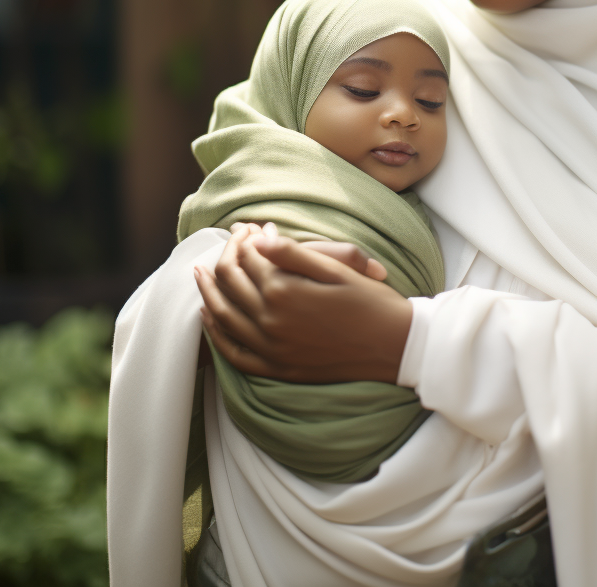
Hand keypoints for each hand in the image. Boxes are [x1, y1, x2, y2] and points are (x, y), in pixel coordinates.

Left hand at [193, 223, 412, 383]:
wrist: (396, 347)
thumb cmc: (372, 303)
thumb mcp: (338, 269)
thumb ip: (294, 254)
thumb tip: (259, 237)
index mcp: (286, 292)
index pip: (250, 259)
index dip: (246, 239)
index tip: (251, 227)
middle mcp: (272, 322)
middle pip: (232, 284)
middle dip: (228, 256)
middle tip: (233, 240)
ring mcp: (272, 349)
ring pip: (224, 317)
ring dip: (209, 292)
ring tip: (200, 272)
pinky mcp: (279, 368)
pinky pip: (235, 354)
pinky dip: (217, 335)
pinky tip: (210, 318)